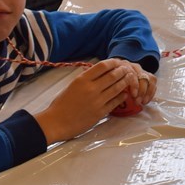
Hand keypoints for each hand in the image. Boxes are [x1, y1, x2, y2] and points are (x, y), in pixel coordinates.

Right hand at [34, 58, 149, 142]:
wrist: (55, 123)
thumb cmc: (61, 105)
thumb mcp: (71, 86)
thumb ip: (85, 79)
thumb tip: (99, 72)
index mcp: (82, 80)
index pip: (102, 66)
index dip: (113, 62)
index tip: (118, 62)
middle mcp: (91, 89)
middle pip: (113, 75)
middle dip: (122, 71)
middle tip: (127, 69)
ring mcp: (97, 101)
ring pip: (117, 88)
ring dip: (125, 82)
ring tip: (129, 79)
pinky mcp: (100, 113)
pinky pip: (115, 102)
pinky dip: (122, 96)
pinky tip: (125, 94)